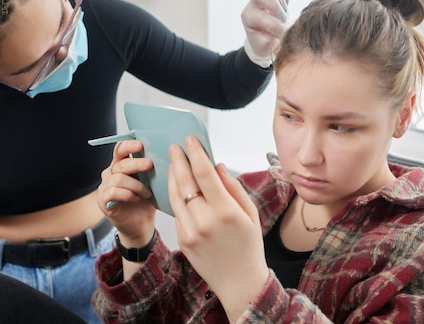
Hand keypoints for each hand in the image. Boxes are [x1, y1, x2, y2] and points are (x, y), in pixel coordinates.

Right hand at [97, 140, 156, 247]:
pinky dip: (127, 194)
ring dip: (136, 185)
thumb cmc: (146, 201)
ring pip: (118, 178)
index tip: (141, 145)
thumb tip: (166, 152)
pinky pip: (113, 192)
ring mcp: (105, 187)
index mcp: (121, 165)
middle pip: (120, 163)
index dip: (128, 145)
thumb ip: (152, 168)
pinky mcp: (103, 201)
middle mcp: (110, 173)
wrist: (141, 225)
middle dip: (136, 163)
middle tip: (150, 165)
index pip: (119, 149)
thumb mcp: (151, 182)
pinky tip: (135, 198)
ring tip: (147, 193)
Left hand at [168, 136, 268, 321]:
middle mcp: (205, 220)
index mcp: (226, 211)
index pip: (204, 174)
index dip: (195, 154)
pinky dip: (175, 196)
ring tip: (172, 162)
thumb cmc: (250, 247)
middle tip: (175, 146)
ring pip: (175, 196)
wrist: (240, 284)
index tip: (190, 140)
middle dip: (178, 160)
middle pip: (185, 181)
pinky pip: (176, 212)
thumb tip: (217, 166)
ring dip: (172, 176)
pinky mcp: (182, 240)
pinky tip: (176, 185)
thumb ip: (233, 187)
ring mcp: (190, 231)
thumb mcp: (250, 214)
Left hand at [241, 0, 290, 66]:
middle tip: (283, 20)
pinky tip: (287, 5)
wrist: (268, 38)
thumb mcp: (266, 49)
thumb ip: (272, 42)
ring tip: (285, 11)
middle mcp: (253, 4)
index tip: (282, 33)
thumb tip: (281, 33)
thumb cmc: (265, 44)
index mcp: (248, 18)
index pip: (258, 16)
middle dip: (276, 7)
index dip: (273, 25)